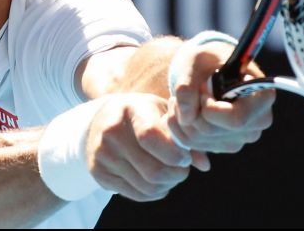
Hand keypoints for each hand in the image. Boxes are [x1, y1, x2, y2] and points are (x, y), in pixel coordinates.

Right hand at [85, 94, 201, 201]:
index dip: (174, 154)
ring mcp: (102, 154)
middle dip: (176, 175)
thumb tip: (204, 164)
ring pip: (146, 185)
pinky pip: (135, 194)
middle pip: (152, 169)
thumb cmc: (141, 114)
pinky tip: (158, 182)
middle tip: (183, 170)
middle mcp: (111, 132)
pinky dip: (153, 193)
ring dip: (167, 186)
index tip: (185, 157)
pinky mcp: (99, 173)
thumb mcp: (161, 112)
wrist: (101, 119)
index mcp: (131, 110)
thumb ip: (183, 134)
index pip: (151, 137)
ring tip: (172, 175)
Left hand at [168, 42, 274, 153]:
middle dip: (188, 110)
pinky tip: (183, 110)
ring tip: (182, 98)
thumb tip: (186, 116)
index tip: (202, 88)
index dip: (209, 108)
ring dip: (180, 118)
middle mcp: (257, 122)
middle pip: (210, 131)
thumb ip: (186, 83)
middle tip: (185, 91)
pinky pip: (193, 145)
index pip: (235, 119)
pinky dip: (180, 128)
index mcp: (262, 97)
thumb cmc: (208, 59)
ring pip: (197, 140)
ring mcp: (242, 137)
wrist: (210, 69)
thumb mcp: (196, 60)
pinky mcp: (225, 145)